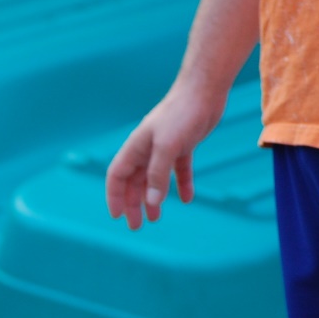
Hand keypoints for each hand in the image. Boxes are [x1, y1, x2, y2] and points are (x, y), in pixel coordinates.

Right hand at [105, 82, 227, 228]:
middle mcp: (146, 149)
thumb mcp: (167, 147)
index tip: (117, 216)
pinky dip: (181, 185)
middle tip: (136, 226)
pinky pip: (178, 170)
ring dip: (153, 198)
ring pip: (154, 179)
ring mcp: (165, 147)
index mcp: (135, 148)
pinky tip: (187, 199)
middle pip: (134, 182)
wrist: (204, 90)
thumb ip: (157, 175)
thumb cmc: (181, 114)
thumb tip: (152, 202)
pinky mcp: (184, 145)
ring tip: (156, 218)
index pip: (117, 176)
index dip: (114, 196)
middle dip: (133, 204)